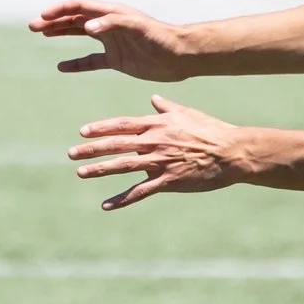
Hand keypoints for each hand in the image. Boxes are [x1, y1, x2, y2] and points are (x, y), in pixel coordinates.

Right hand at [28, 0, 194, 79]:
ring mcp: (111, 41)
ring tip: (41, 33)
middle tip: (32, 25)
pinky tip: (62, 67)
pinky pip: (91, 61)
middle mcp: (108, 24)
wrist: (180, 56)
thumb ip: (112, 24)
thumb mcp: (136, 27)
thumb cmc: (160, 37)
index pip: (79, 6)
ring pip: (79, 34)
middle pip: (74, 18)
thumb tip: (87, 27)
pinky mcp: (116, 59)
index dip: (60, 9)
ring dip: (60, 33)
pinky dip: (76, 64)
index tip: (43, 17)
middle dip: (53, 20)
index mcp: (111, 12)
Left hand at [67, 95, 252, 209]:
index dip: (101, 128)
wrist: (231, 152)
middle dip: (92, 149)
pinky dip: (122, 199)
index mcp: (157, 124)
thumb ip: (166, 107)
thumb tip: (153, 98)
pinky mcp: (168, 181)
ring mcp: (160, 162)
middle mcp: (154, 142)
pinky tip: (106, 205)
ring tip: (81, 172)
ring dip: (100, 169)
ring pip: (123, 166)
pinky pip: (140, 191)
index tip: (83, 132)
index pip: (122, 125)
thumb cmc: (211, 130)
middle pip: (116, 144)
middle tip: (72, 153)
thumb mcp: (187, 113)